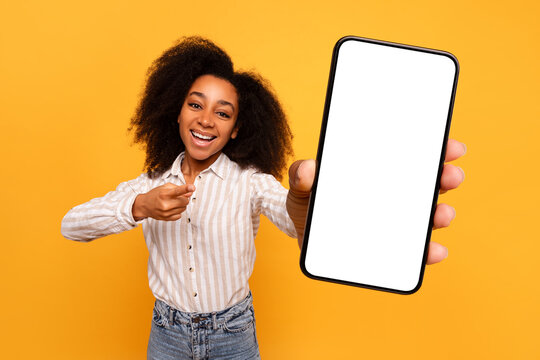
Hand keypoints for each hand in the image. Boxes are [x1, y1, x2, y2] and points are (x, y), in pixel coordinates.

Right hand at [132, 183, 194, 220]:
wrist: (144, 205)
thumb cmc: (155, 194)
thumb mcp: (165, 187)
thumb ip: (178, 188)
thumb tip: (190, 192)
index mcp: (164, 194)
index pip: (178, 191)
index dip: (186, 188)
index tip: (192, 187)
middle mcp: (165, 204)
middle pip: (185, 201)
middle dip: (184, 198)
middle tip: (178, 197)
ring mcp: (166, 213)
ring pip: (184, 208)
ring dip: (181, 205)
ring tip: (174, 202)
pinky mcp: (166, 219)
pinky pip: (179, 215)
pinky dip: (178, 211)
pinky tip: (172, 209)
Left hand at [287, 138, 466, 264]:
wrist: (304, 234)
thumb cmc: (309, 202)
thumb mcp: (302, 187)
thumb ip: (301, 176)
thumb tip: (308, 168)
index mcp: (379, 172)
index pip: (413, 156)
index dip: (436, 149)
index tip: (450, 146)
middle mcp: (394, 195)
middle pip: (428, 184)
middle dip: (445, 178)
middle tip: (449, 176)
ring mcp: (395, 222)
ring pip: (427, 216)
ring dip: (440, 214)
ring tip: (441, 214)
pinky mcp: (391, 248)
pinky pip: (415, 250)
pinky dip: (428, 250)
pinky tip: (434, 250)